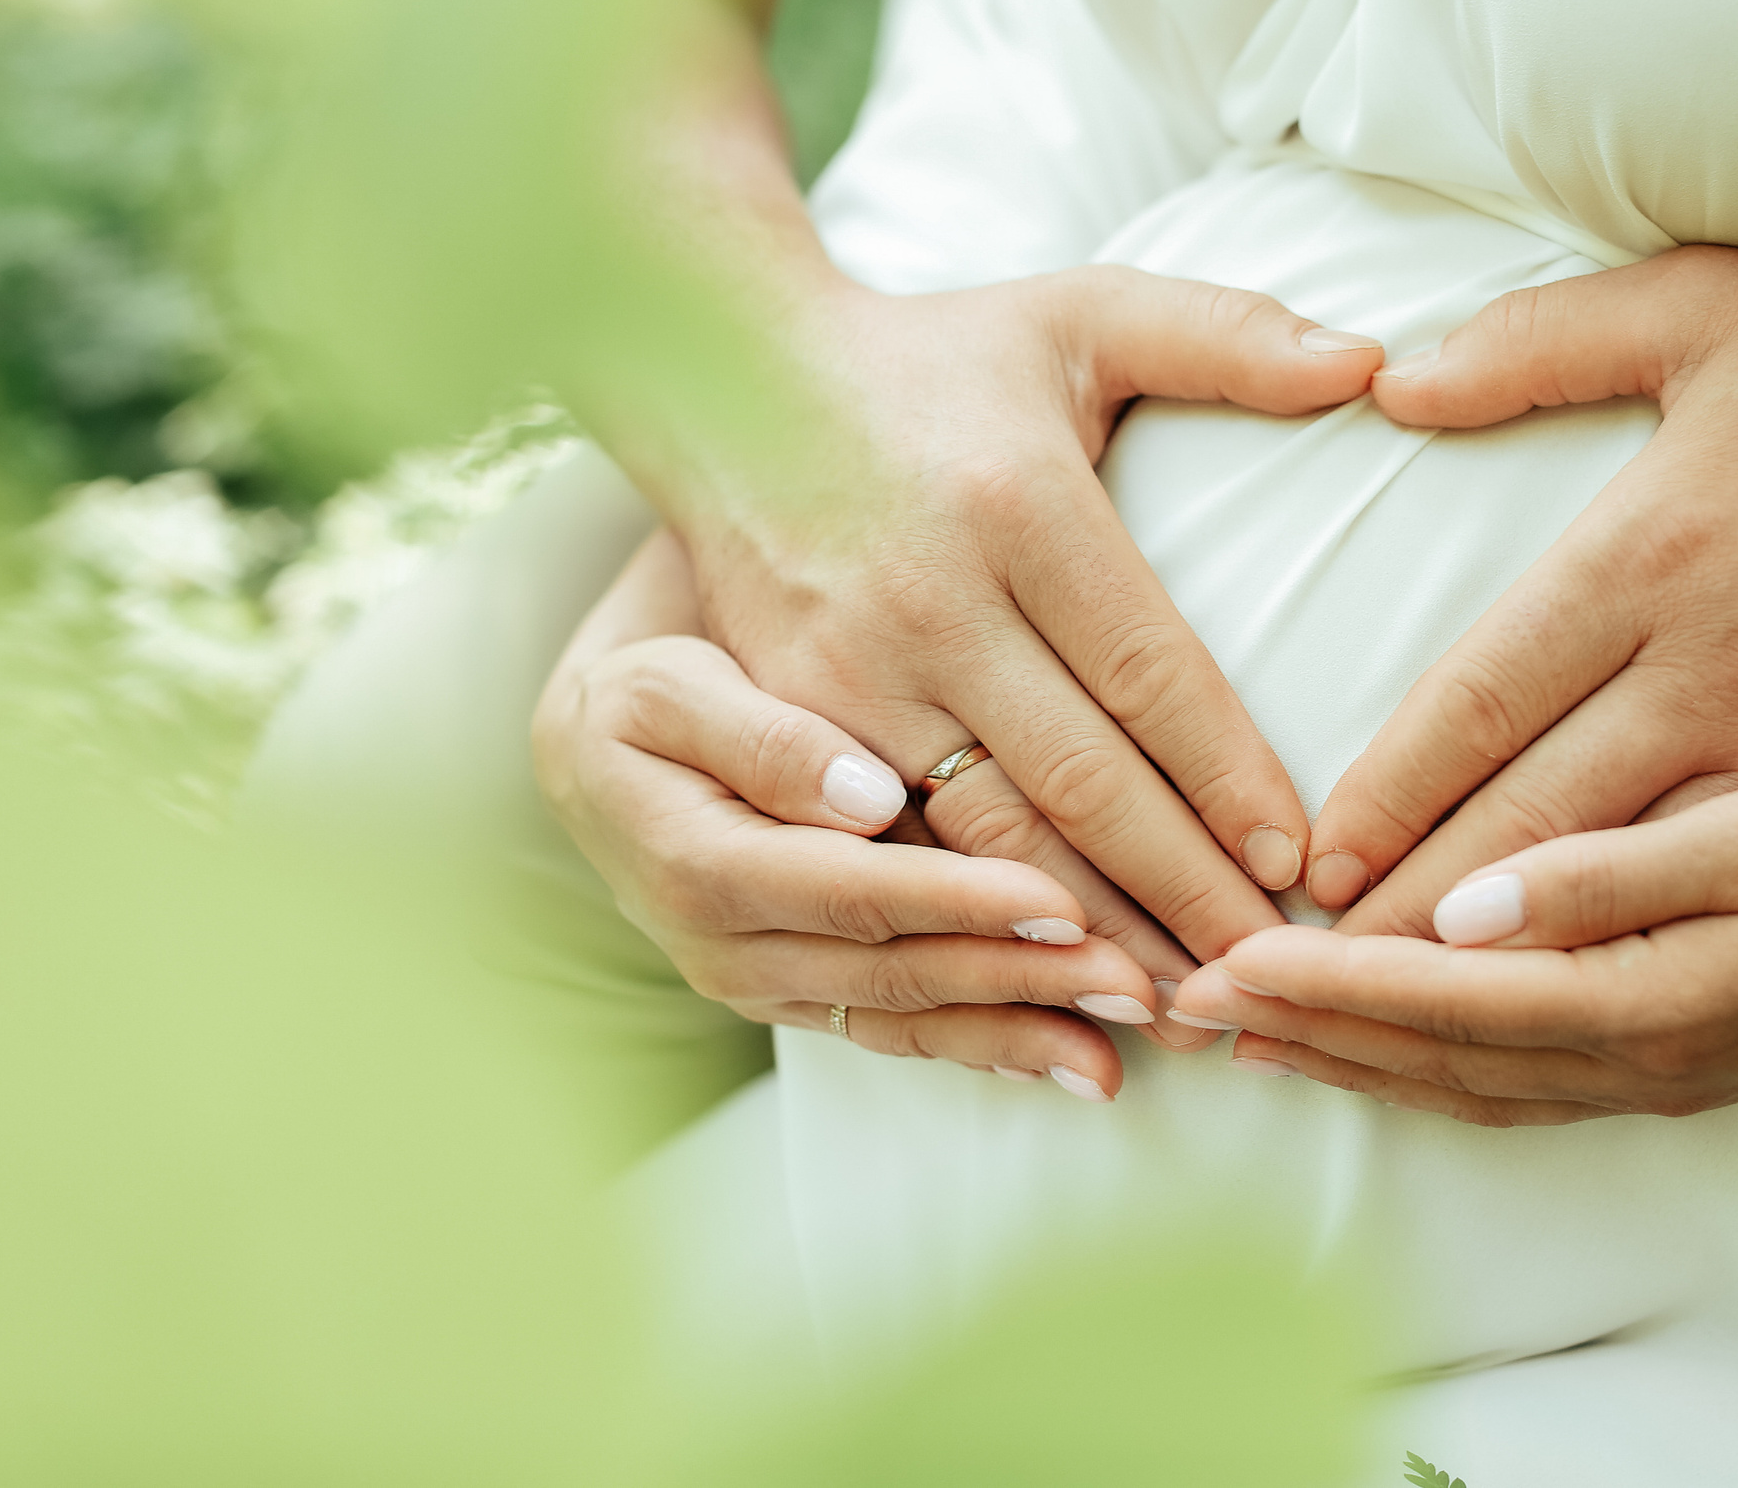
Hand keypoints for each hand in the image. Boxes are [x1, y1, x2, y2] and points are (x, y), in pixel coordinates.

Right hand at [535, 531, 1224, 1103]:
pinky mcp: (802, 992)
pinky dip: (989, 1043)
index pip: (842, 889)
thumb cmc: (646, 679)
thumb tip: (863, 795)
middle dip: (1019, 980)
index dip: (954, 901)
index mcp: (690, 860)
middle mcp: (723, 945)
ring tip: (1132, 1030)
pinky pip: (900, 1029)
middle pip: (890, 969)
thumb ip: (759, 736)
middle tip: (1138, 981)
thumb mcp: (667, 684)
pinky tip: (1077, 1057)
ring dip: (1023, 1027)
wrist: (600, 734)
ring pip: (904, 1013)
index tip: (1062, 898)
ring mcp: (764, 980)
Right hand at [656, 266, 1383, 962]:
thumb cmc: (937, 356)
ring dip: (1084, 937)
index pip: (1150, 672)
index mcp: (1019, 506)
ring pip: (987, 840)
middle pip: (1078, 782)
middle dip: (1180, 893)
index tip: (1300, 863)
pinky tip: (1042, 979)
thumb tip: (1374, 358)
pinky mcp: (792, 721)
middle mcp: (929, 602)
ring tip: (1176, 1007)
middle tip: (1265, 976)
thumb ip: (1228, 333)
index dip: (1228, 777)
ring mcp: (847, 674)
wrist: (723, 377)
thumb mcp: (1081, 314)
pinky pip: (896, 850)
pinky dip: (973, 926)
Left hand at [1176, 755, 1737, 1123]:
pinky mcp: (1676, 1062)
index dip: (1325, 986)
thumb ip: (1612, 876)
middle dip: (1310, 1038)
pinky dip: (1432, 1069)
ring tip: (1263, 1036)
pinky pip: (1518, 1085)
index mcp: (1649, 997)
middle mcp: (1641, 1057)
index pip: (1442, 999)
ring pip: (1470, 1084)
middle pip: (1435, 1060)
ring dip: (1361, 1064)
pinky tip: (1394, 1046)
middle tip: (1197, 1010)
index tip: (1226, 963)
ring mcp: (1660, 1073)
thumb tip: (1471, 912)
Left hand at [1304, 241, 1737, 929]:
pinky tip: (1602, 982)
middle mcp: (1713, 666)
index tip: (1317, 864)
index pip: (1477, 703)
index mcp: (1646, 558)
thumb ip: (1532, 344)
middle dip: (1417, 911)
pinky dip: (1667, 935)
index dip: (1387, 793)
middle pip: (1531, 819)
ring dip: (1519, 951)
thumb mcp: (1703, 304)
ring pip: (1634, 872)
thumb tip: (1395, 384)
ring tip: (1424, 1007)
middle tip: (1328, 976)